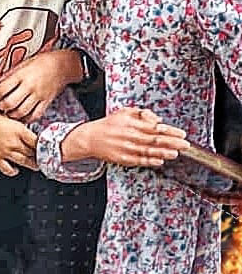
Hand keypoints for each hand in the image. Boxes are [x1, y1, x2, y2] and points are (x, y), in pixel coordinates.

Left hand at [0, 48, 81, 123]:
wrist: (63, 64)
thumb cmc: (43, 62)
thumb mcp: (23, 63)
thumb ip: (9, 75)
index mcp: (22, 75)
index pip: (2, 89)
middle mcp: (30, 86)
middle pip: (10, 103)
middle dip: (1, 107)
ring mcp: (39, 95)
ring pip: (21, 112)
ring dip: (11, 115)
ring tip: (8, 112)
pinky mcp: (46, 102)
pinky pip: (34, 115)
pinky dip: (26, 119)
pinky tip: (21, 116)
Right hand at [0, 109, 38, 176]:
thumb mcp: (6, 116)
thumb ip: (17, 126)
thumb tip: (24, 131)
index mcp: (18, 129)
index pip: (37, 141)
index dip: (43, 144)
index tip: (46, 145)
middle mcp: (13, 142)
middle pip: (33, 152)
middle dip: (39, 154)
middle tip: (43, 155)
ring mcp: (5, 152)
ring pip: (25, 162)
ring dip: (32, 164)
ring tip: (36, 164)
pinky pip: (9, 170)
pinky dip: (14, 171)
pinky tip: (16, 168)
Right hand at [64, 107, 187, 166]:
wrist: (90, 138)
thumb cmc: (109, 125)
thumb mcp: (125, 112)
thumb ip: (143, 114)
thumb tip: (158, 119)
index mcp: (132, 123)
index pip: (156, 127)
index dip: (170, 131)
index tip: (181, 134)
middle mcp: (130, 136)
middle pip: (155, 140)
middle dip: (172, 143)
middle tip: (184, 145)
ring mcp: (126, 148)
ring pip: (149, 151)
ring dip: (164, 153)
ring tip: (175, 153)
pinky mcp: (122, 158)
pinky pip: (139, 160)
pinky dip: (150, 161)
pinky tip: (159, 161)